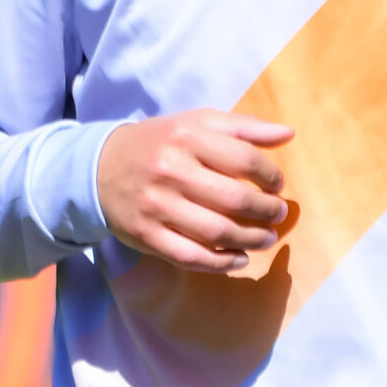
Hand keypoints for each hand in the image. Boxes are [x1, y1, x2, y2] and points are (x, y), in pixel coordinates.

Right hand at [98, 111, 293, 272]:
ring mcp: (157, 206)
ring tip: (266, 238)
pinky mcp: (146, 235)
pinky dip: (221, 263)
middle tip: (278, 214)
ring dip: (251, 239)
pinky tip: (239, 260)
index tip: (277, 185)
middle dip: (266, 211)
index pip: (244, 159)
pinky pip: (191, 256)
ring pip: (216, 231)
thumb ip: (243, 127)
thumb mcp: (196, 123)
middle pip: (234, 199)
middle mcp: (171, 171)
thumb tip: (287, 135)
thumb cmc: (160, 143)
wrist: (99, 168)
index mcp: (187, 137)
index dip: (270, 176)